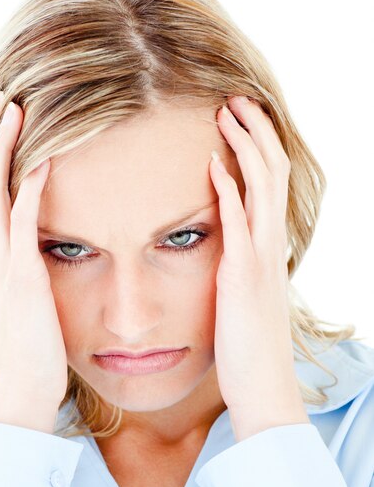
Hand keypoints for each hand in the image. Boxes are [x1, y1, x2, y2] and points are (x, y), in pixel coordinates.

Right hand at [0, 91, 67, 428]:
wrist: (22, 391)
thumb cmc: (27, 347)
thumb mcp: (18, 296)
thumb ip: (18, 265)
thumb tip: (31, 242)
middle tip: (2, 101)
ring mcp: (1, 264)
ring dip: (0, 147)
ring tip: (16, 111)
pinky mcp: (22, 279)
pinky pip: (20, 223)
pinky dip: (30, 188)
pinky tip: (46, 160)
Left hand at [209, 95, 309, 441]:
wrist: (262, 386)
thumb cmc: (248, 344)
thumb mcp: (246, 296)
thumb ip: (241, 266)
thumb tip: (228, 248)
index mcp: (269, 248)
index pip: (270, 184)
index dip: (259, 148)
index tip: (240, 121)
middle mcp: (270, 246)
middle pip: (271, 173)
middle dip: (255, 132)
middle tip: (234, 100)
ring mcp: (260, 259)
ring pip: (262, 188)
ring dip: (245, 146)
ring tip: (225, 113)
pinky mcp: (243, 276)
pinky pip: (238, 224)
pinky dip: (229, 191)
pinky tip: (213, 164)